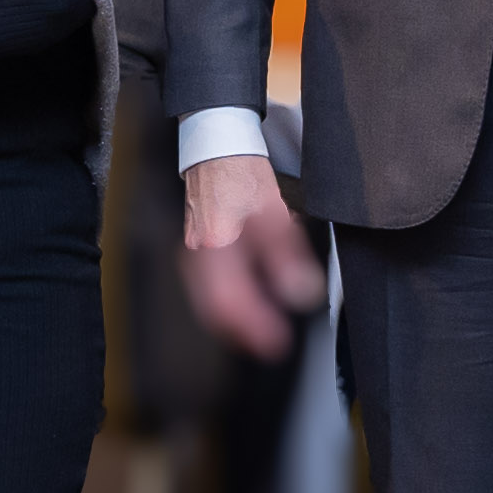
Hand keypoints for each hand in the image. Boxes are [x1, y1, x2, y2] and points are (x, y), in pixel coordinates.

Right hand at [178, 149, 321, 358]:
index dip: (254, 330)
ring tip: (259, 331)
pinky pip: (206, 287)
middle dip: (242, 334)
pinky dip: (224, 303)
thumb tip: (300, 294)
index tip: (278, 344)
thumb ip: (287, 258)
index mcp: (216, 250)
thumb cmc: (242, 175)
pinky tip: (243, 302)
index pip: (231, 305)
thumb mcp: (275, 217)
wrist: (216, 146)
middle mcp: (198, 256)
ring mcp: (192, 252)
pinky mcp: (196, 247)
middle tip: (270, 345)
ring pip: (208, 301)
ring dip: (233, 321)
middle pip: (215, 310)